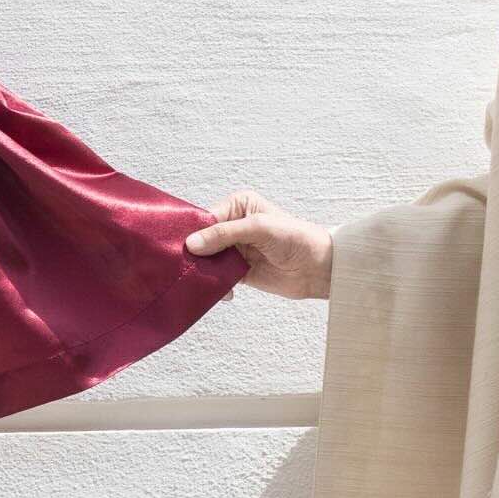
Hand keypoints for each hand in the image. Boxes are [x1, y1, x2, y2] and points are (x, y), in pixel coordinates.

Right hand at [185, 192, 332, 298]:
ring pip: (207, 260)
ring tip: (200, 280)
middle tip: (185, 267)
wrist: (319, 268)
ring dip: (203, 271)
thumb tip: (192, 244)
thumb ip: (224, 234)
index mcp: (238, 206)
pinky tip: (221, 291)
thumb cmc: (296, 238)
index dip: (192, 231)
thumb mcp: (258, 228)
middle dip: (195, 254)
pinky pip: (218, 278)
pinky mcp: (238, 272)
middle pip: (203, 240)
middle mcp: (234, 226)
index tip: (179, 246)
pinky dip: (215, 285)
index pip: (206, 217)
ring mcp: (235, 250)